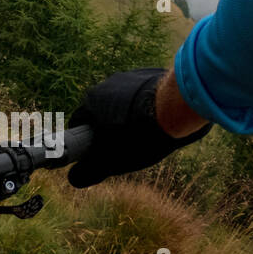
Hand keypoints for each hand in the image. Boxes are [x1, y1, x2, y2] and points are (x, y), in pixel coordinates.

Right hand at [67, 68, 211, 188]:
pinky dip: (147, 103)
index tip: (98, 150)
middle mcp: (106, 84)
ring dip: (129, 113)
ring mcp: (129, 76)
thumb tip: (74, 179)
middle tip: (126, 143)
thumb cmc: (141, 137)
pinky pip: (143, 91)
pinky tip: (159, 118)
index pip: (80, 121)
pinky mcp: (150, 74)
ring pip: (123, 99)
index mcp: (91, 101)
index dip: (87, 138)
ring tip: (146, 132)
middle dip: (109, 124)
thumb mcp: (112, 161)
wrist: (178, 110)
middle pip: (102, 109)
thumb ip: (91, 170)